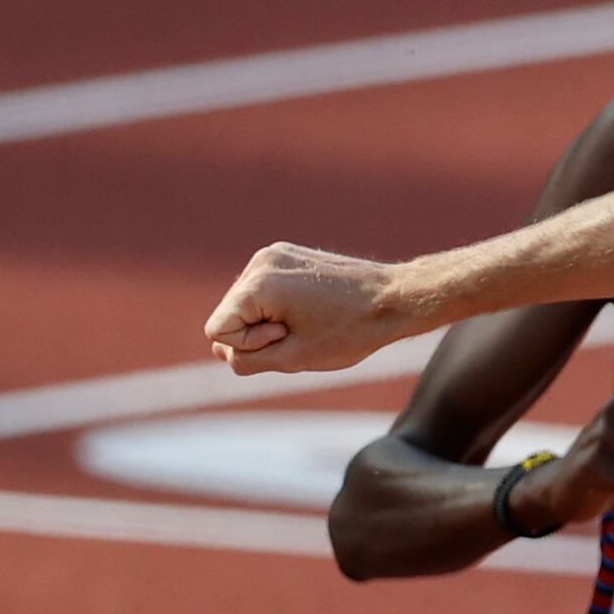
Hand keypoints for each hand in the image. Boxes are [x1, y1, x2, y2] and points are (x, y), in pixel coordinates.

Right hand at [208, 244, 411, 373]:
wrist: (395, 298)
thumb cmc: (352, 331)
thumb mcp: (294, 358)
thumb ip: (246, 359)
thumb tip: (221, 349)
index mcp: (258, 284)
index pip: (217, 331)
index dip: (251, 345)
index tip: (289, 336)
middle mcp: (259, 262)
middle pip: (229, 315)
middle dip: (259, 333)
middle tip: (303, 331)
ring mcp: (272, 255)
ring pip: (243, 306)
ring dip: (268, 321)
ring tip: (309, 321)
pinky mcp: (285, 254)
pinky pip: (261, 292)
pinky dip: (277, 307)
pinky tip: (310, 309)